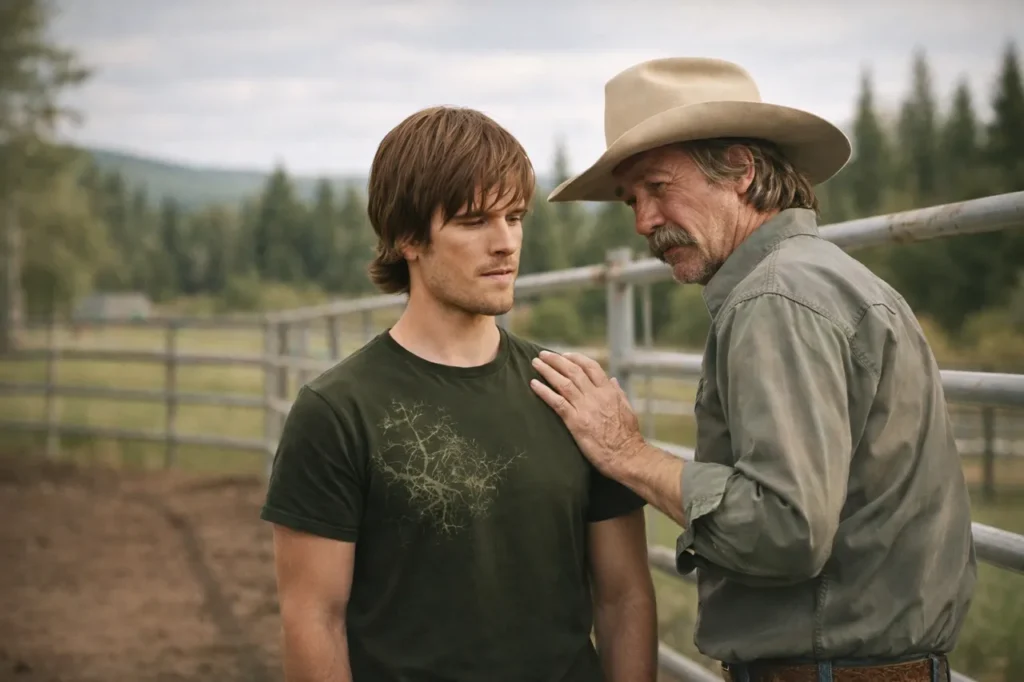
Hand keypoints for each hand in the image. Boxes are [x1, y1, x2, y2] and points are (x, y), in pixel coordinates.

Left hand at [530, 350, 645, 476]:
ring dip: (547, 371)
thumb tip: (612, 379)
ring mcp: (585, 408)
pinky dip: (544, 391)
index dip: (576, 358)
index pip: (591, 367)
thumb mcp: (627, 408)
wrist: (626, 455)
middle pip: (573, 371)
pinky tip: (534, 384)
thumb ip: (618, 392)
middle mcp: (596, 396)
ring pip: (563, 383)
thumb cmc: (628, 436)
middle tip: (543, 355)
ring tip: (535, 363)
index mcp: (609, 391)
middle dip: (556, 360)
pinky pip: (557, 402)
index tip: (564, 355)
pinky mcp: (576, 422)